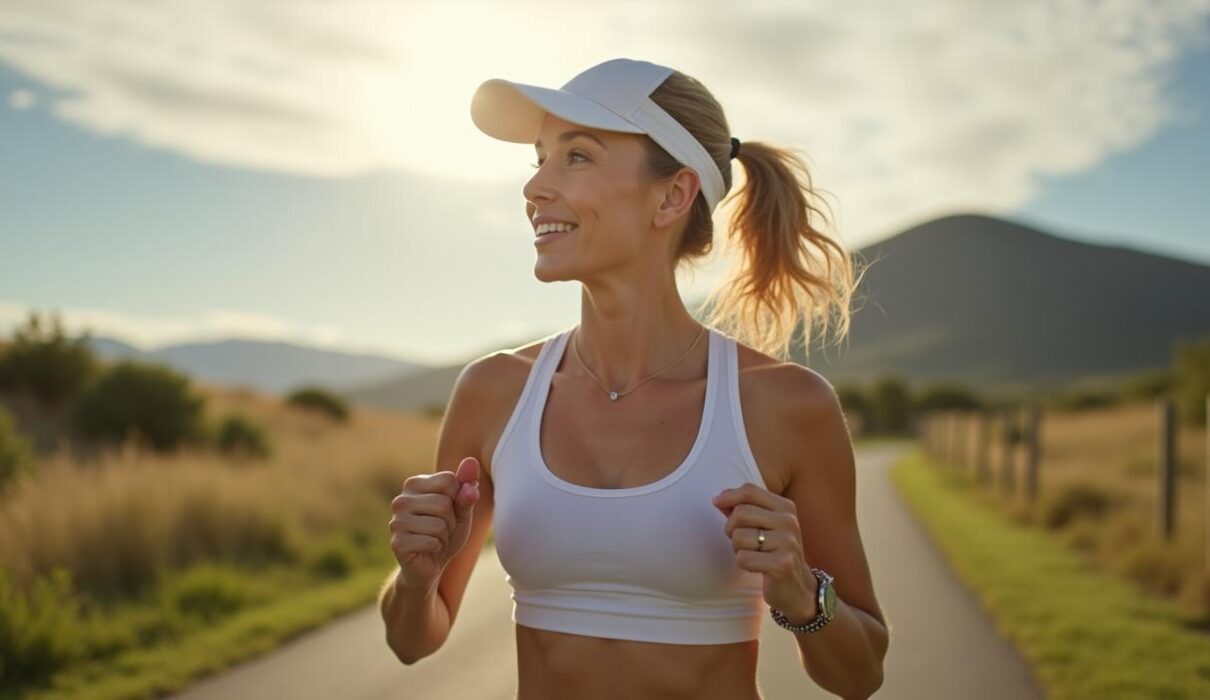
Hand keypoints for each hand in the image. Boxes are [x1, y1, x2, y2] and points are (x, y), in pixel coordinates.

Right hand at [389, 456, 479, 590]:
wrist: (431, 564)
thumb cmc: (447, 531)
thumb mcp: (462, 509)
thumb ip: (467, 487)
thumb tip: (471, 461)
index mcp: (414, 484)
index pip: (449, 480)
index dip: (458, 499)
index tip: (449, 511)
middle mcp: (401, 500)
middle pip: (444, 503)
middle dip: (451, 521)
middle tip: (442, 530)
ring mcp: (396, 521)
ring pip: (439, 524)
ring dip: (444, 536)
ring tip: (435, 539)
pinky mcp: (397, 543)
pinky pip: (431, 542)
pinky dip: (437, 548)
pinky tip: (428, 549)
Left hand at [713, 482, 816, 620]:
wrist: (798, 587)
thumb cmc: (774, 552)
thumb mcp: (764, 525)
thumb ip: (743, 510)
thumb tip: (718, 499)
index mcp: (785, 507)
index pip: (749, 491)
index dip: (729, 496)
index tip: (717, 503)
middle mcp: (789, 521)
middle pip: (741, 513)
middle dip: (730, 528)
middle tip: (739, 541)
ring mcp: (787, 542)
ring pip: (739, 537)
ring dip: (737, 549)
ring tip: (752, 554)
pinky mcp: (782, 564)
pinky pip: (743, 558)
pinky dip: (743, 564)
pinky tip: (757, 567)